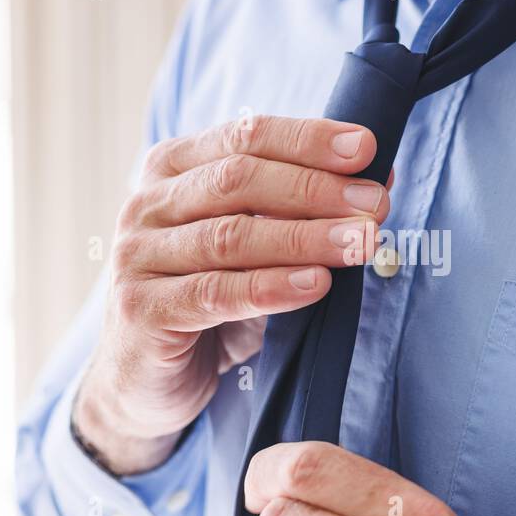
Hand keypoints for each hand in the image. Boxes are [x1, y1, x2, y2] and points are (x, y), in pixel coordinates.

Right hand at [74, 117, 389, 474]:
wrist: (145, 379)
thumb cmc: (208, 298)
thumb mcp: (255, 245)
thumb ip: (302, 207)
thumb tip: (379, 175)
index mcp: (172, 168)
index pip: (244, 136)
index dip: (307, 139)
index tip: (364, 148)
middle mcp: (147, 204)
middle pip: (238, 180)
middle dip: (316, 189)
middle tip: (374, 204)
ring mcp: (137, 256)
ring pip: (230, 236)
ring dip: (305, 237)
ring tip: (361, 243)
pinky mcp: (141, 310)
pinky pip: (213, 294)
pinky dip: (270, 287)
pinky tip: (317, 285)